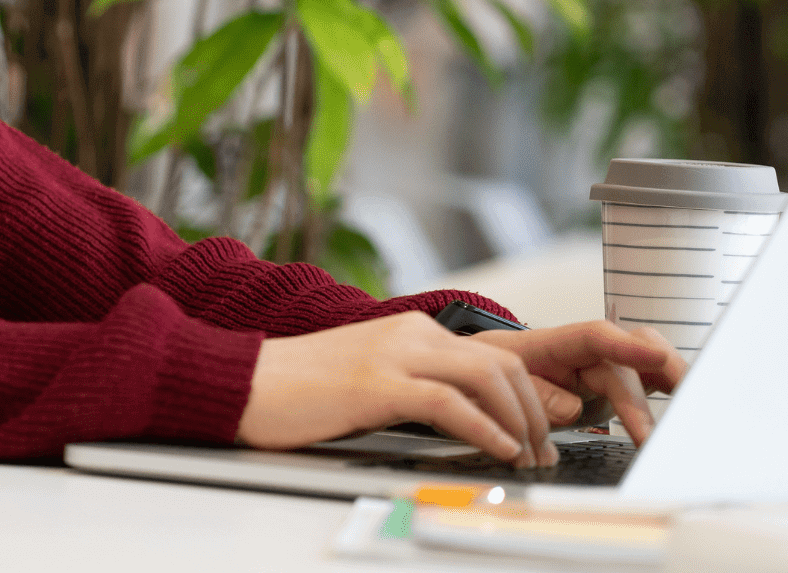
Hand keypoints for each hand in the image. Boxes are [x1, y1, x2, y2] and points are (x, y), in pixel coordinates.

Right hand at [236, 311, 583, 466]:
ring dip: (519, 423)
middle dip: (535, 412)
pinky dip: (486, 429)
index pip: (492, 356)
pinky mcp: (378, 384)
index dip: (529, 395)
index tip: (538, 432)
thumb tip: (458, 422)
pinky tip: (499, 450)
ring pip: (487, 378)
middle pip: (503, 365)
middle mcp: (410, 334)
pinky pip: (451, 404)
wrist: (245, 382)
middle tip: (543, 451)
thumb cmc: (299, 391)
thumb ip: (412, 388)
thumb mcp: (368, 382)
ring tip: (527, 457)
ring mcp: (395, 355)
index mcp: (410, 331)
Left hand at [471, 320, 684, 443]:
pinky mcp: (610, 389)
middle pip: (631, 357)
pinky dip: (666, 396)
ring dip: (671, 385)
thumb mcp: (494, 382)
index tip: (657, 354)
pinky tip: (685, 414)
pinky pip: (646, 384)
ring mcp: (599, 370)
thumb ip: (535, 393)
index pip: (595, 337)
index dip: (628, 345)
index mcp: (550, 344)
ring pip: (647, 367)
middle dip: (659, 379)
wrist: (480, 379)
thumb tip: (573, 406)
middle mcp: (583, 354)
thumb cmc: (487, 376)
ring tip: (691, 413)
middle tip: (674, 414)